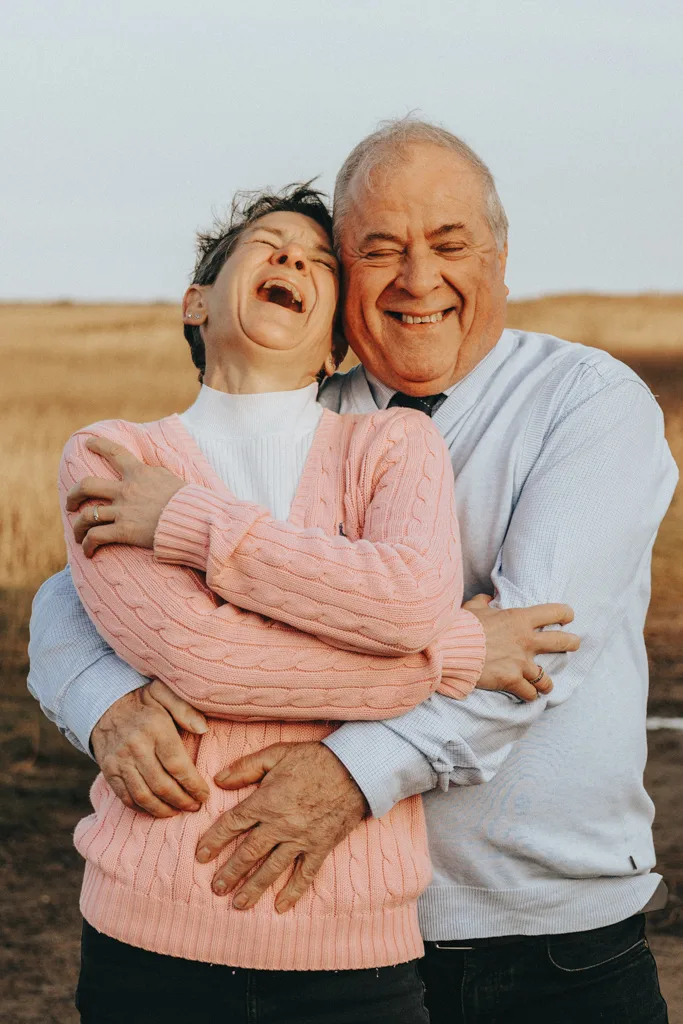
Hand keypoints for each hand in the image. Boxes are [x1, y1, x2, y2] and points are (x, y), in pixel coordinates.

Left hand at [66, 436, 184, 556]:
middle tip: (71, 502)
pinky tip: (88, 552)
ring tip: (77, 534)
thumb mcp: (173, 479)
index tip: (88, 444)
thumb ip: (157, 476)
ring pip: (87, 515)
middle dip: (74, 494)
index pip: (115, 452)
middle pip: (87, 485)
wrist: (196, 519)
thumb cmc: (191, 501)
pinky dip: (88, 545)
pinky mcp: (124, 531)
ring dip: (77, 527)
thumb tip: (152, 475)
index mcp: (140, 473)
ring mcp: (123, 510)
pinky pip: (96, 537)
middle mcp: (126, 489)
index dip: (99, 445)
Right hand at [91, 680, 209, 816]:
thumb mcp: (165, 693)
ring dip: (163, 810)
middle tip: (195, 807)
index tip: (204, 794)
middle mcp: (136, 746)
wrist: (104, 704)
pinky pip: (126, 797)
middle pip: (162, 784)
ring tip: (178, 812)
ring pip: (143, 795)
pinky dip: (142, 808)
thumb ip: (185, 709)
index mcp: (155, 728)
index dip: (192, 784)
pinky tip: (156, 810)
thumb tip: (203, 729)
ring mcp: (119, 761)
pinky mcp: (108, 771)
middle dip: (182, 801)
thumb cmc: (143, 702)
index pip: (176, 764)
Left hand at [196, 741, 367, 912]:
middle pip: (248, 853)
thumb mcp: (278, 753)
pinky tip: (280, 906)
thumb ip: (246, 767)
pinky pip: (305, 874)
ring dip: (253, 888)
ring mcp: (301, 839)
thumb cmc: (315, 759)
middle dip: (229, 872)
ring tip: (238, 904)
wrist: (356, 769)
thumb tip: (219, 780)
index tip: (201, 856)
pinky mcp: (320, 847)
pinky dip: (293, 891)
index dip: (214, 841)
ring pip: (272, 869)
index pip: (232, 824)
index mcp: (266, 801)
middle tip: (215, 888)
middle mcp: (280, 825)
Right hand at [465, 595, 579, 700]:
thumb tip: (487, 598)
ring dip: (546, 682)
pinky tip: (528, 696)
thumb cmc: (463, 626)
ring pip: (546, 677)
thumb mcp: (474, 608)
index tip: (568, 616)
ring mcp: (521, 662)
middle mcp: (526, 641)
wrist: (453, 648)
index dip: (564, 614)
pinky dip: (529, 695)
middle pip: (561, 642)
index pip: (553, 613)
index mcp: (519, 619)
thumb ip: (484, 602)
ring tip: (546, 685)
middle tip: (575, 643)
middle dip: (572, 643)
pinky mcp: (512, 680)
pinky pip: (529, 693)